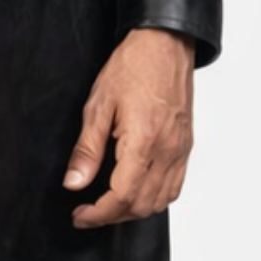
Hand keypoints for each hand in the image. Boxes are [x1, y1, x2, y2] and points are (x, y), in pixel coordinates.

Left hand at [62, 27, 195, 227]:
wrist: (165, 44)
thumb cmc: (133, 66)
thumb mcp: (98, 105)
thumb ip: (87, 149)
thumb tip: (74, 183)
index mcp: (144, 142)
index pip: (122, 197)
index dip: (98, 214)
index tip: (80, 216)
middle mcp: (167, 151)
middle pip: (142, 205)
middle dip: (112, 216)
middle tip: (88, 212)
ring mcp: (180, 150)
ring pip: (161, 201)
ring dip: (133, 210)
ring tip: (108, 205)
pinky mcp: (186, 146)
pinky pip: (174, 186)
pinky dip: (154, 198)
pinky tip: (136, 191)